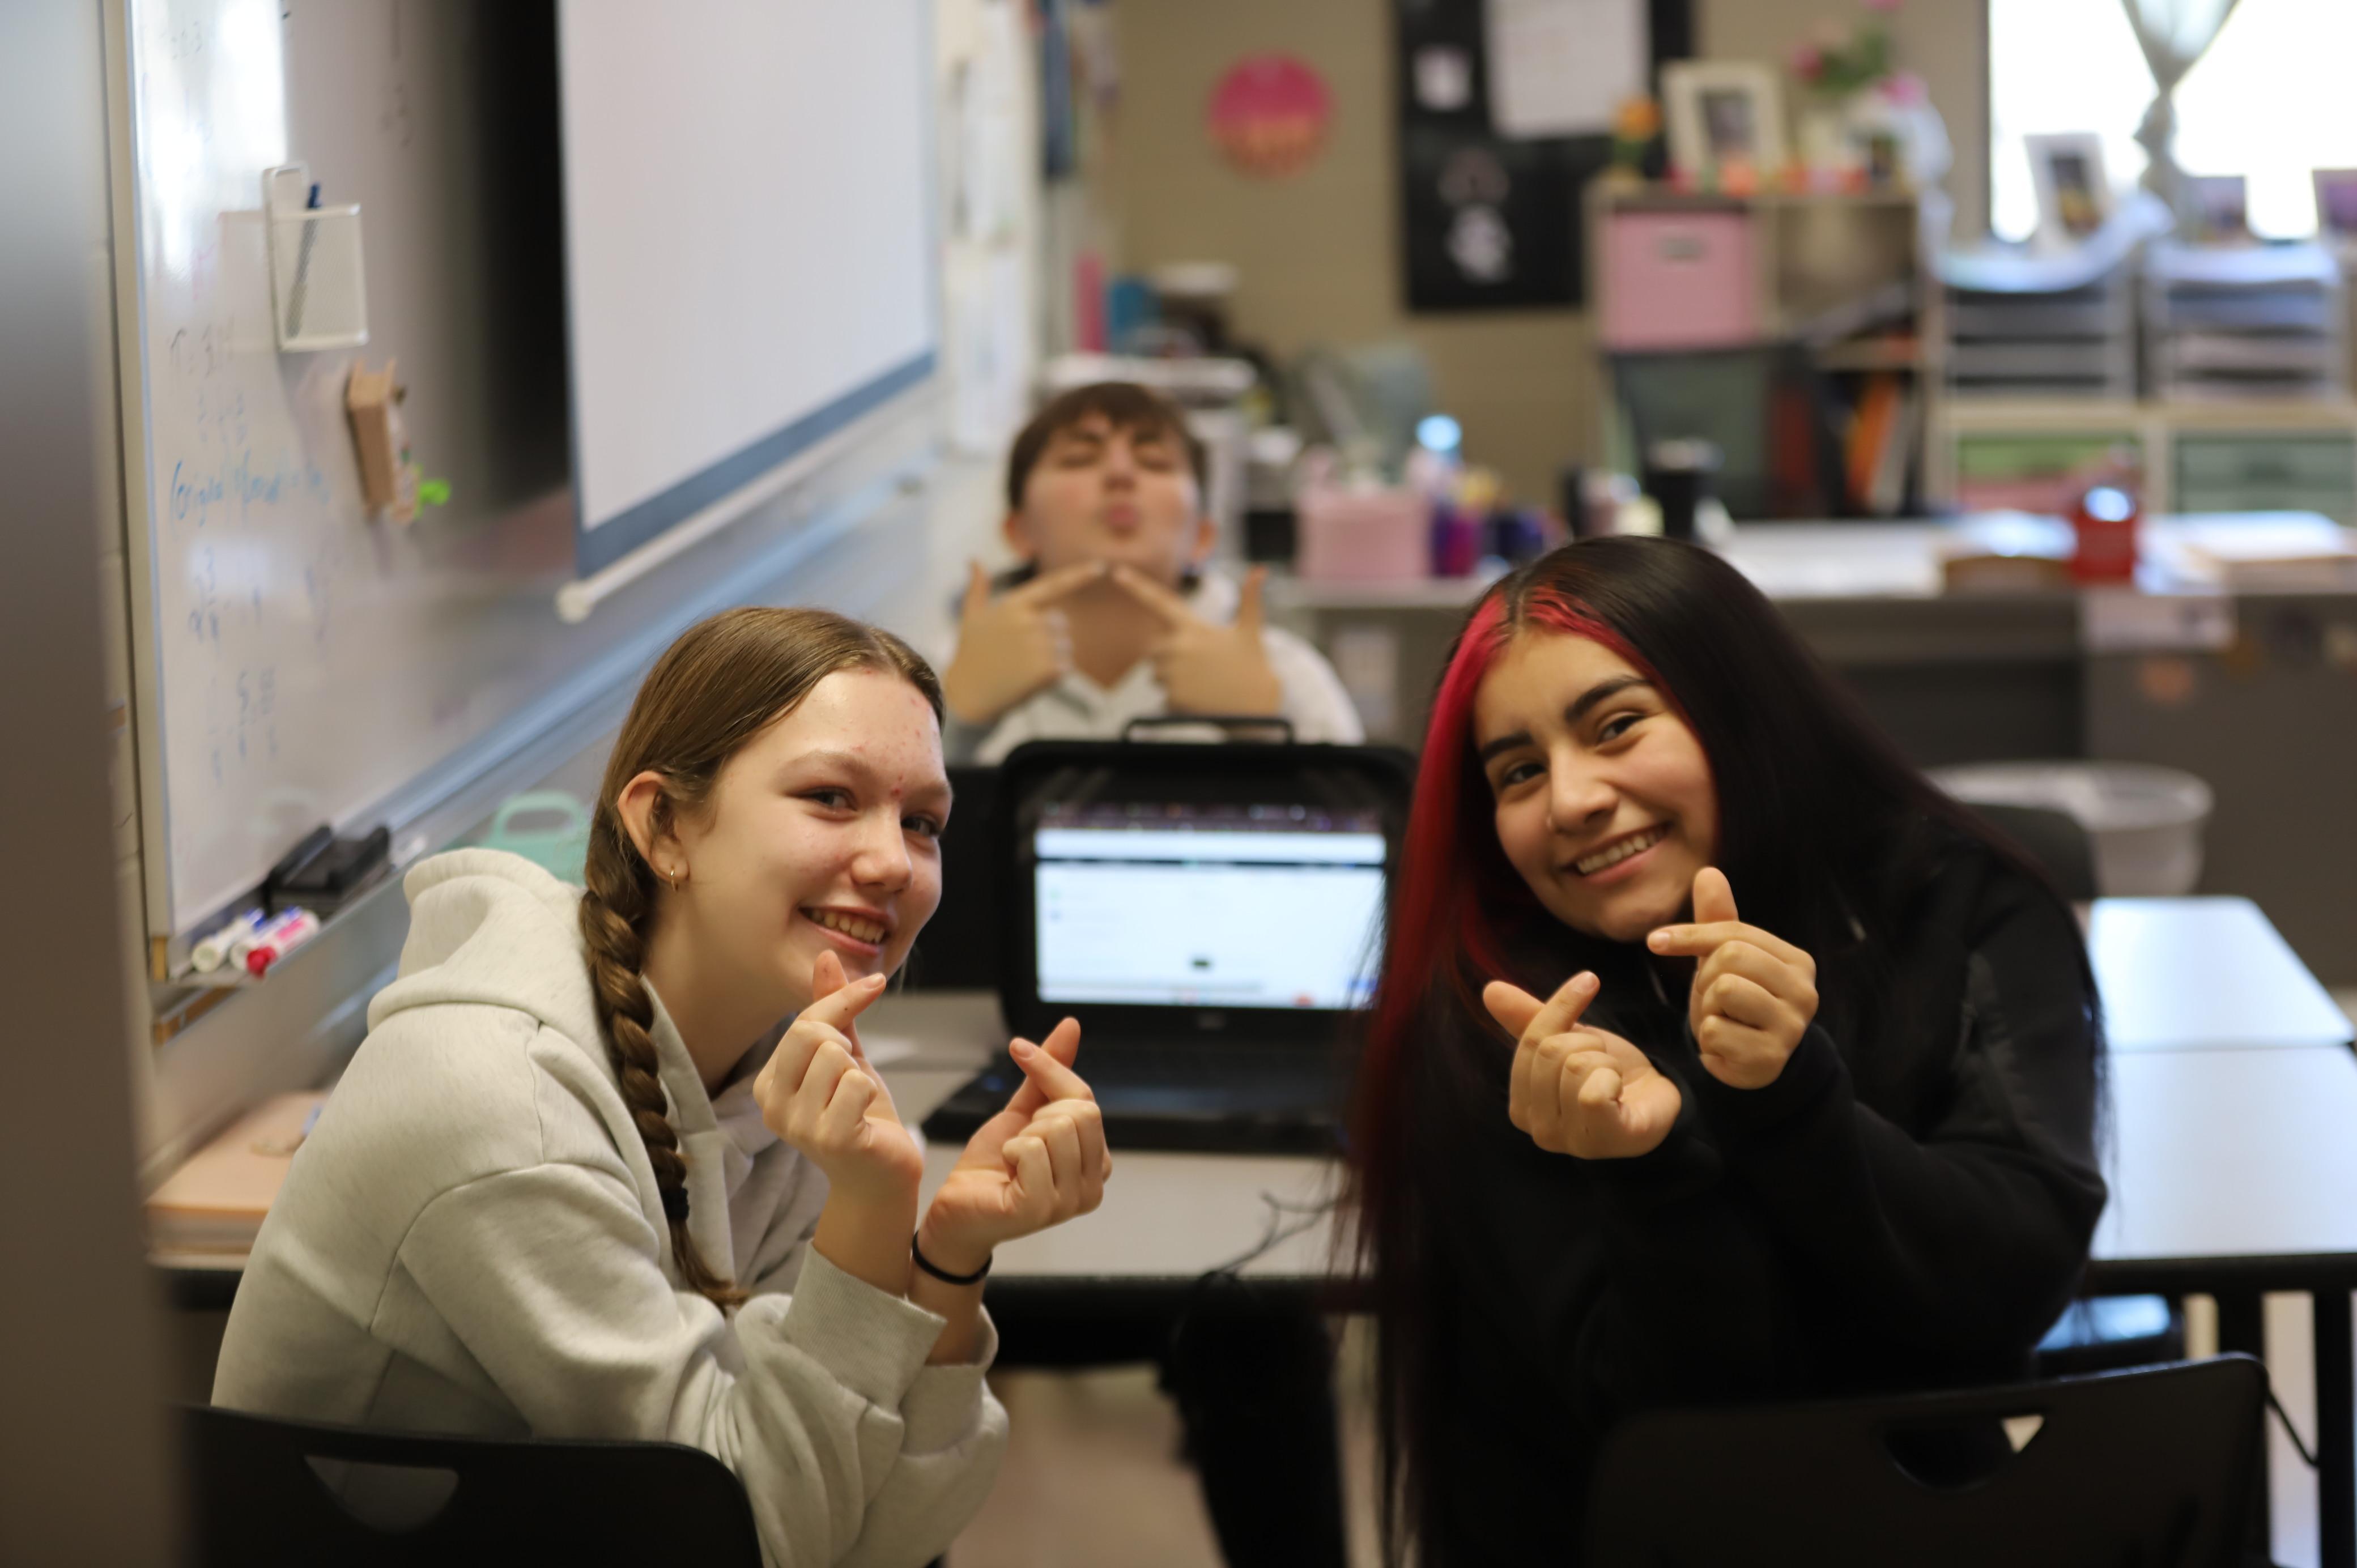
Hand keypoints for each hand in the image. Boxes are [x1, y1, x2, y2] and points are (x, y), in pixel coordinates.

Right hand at [753, 951, 923, 1201]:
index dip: (842, 1001)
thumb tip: (825, 954)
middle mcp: (772, 1106)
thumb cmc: (861, 1116)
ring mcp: (797, 1126)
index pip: (803, 1022)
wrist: (881, 1178)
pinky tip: (865, 1119)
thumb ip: (832, 1010)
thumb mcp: (846, 1055)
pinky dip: (870, 1094)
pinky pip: (856, 1084)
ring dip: (860, 1075)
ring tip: (857, 1104)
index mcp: (768, 1084)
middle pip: (812, 1034)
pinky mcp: (829, 1138)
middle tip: (854, 1075)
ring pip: (837, 1057)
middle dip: (846, 1045)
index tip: (875, 985)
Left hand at [918, 1017, 1110, 1272]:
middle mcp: (1093, 1186)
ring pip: (1055, 1129)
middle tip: (1018, 1141)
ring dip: (1021, 1136)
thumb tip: (1071, 1026)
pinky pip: (1031, 1151)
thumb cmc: (992, 1164)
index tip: (1018, 1050)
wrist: (957, 1207)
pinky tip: (1006, 1172)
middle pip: (1077, 1113)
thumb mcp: (1024, 1111)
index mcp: (1096, 1162)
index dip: (1050, 1070)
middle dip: (1036, 1115)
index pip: (1086, 1099)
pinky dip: (1010, 1151)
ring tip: (1012, 1159)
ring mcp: (1070, 1202)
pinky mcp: (1041, 1209)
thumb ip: (1051, 1073)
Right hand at [939, 560, 1106, 725]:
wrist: (969, 694)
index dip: (1079, 575)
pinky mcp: (1047, 669)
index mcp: (1014, 605)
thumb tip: (973, 560)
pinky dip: (1054, 675)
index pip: (1052, 585)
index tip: (1101, 566)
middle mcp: (1028, 621)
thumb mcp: (971, 616)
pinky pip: (1066, 667)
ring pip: (1066, 646)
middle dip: (1049, 638)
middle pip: (1062, 623)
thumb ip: (977, 587)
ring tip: (1023, 667)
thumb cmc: (971, 654)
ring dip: (1052, 658)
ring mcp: (1039, 645)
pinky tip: (1030, 680)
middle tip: (1020, 654)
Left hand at [1107, 564, 1282, 717]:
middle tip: (1198, 664)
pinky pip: (1164, 696)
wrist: (1256, 704)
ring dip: (1173, 678)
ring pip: (1157, 674)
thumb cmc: (1252, 664)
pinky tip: (1200, 697)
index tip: (1117, 572)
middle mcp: (1178, 648)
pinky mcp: (1172, 696)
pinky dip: (1178, 699)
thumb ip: (1249, 598)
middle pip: (1154, 649)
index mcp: (1192, 627)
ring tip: (1202, 681)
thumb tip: (1260, 570)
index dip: (1137, 586)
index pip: (1160, 602)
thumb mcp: (1250, 629)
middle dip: (1168, 656)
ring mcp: (1173, 673)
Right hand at [1483, 972, 1680, 1159]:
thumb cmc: (1608, 1074)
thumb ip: (1530, 1019)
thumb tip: (1490, 989)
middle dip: (1589, 1042)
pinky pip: (1593, 1094)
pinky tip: (1620, 1091)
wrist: (1657, 1100)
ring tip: (1613, 1078)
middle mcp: (1537, 1128)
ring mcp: (1568, 1139)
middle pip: (1552, 1052)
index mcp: (1521, 1105)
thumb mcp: (1570, 1040)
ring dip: (1606, 1061)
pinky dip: (1614, 1078)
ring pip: (1576, 1067)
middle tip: (1605, 1059)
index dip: (1561, 1007)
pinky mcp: (1601, 1139)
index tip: (1588, 982)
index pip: (1530, 1041)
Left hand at [1646, 868, 1819, 1090]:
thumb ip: (1717, 919)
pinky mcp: (1771, 1058)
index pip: (1735, 933)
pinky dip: (1708, 1040)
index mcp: (1798, 961)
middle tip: (1713, 998)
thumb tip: (1708, 872)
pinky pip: (1715, 1032)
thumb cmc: (1736, 1002)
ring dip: (1707, 1008)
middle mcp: (1805, 992)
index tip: (1654, 941)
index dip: (1689, 935)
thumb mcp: (1724, 960)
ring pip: (1724, 990)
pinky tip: (1725, 1046)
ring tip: (1722, 1019)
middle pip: (1730, 957)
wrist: (1748, 1061)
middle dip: (1706, 977)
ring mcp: (1792, 1027)